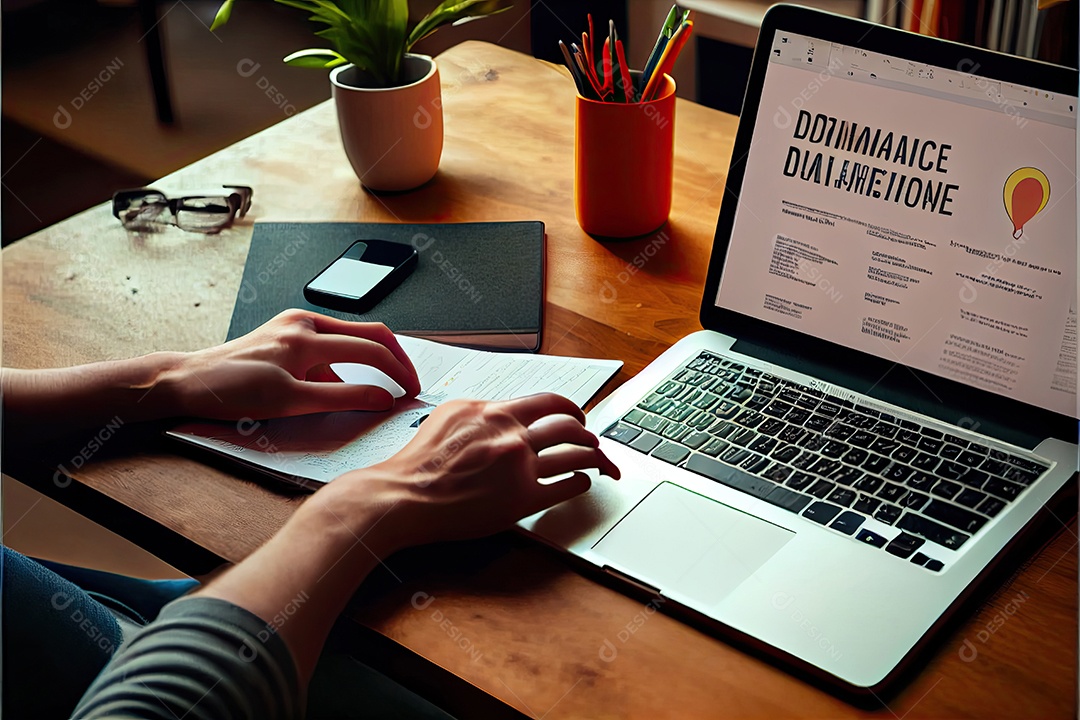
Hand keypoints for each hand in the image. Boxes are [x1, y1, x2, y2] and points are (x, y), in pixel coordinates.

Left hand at [158, 309, 420, 419]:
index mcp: (307, 334)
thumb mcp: (291, 402)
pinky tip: (334, 391)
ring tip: (375, 393)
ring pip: (349, 341)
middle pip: (369, 334)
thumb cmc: (230, 390)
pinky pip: (328, 348)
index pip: (370, 349)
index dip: (397, 372)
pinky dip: (341, 369)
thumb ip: (342, 398)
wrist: (187, 382)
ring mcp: (295, 325)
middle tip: (409, 384)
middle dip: (394, 360)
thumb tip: (382, 399)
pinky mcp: (287, 335)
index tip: (411, 393)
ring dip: (366, 366)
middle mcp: (304, 322)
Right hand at [316, 393, 619, 552]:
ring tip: (597, 461)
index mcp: (493, 412)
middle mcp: (511, 435)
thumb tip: (505, 409)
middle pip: (569, 425)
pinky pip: (567, 486)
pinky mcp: (521, 500)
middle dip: (588, 432)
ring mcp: (519, 468)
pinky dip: (581, 482)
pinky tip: (582, 483)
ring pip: (575, 454)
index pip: (547, 401)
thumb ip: (482, 411)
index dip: (570, 407)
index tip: (576, 414)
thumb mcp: (448, 416)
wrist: (402, 496)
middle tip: (593, 439)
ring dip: (593, 456)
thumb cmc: (419, 462)